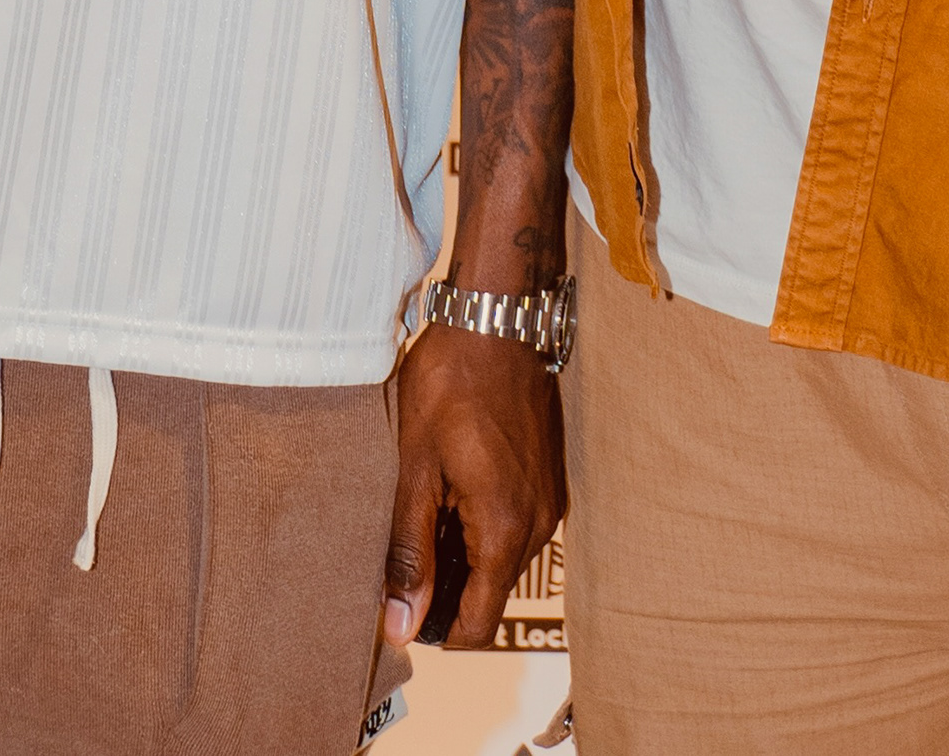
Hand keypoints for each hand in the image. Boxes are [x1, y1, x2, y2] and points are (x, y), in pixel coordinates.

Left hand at [383, 323, 564, 651]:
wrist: (497, 318)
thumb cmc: (451, 382)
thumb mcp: (415, 468)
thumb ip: (410, 551)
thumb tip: (400, 623)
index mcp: (505, 529)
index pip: (478, 625)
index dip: (436, 631)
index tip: (401, 610)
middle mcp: (537, 524)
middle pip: (489, 594)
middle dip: (447, 587)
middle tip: (402, 548)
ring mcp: (548, 500)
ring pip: (502, 560)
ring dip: (464, 552)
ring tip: (425, 507)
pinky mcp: (548, 478)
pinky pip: (515, 527)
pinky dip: (483, 524)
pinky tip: (452, 487)